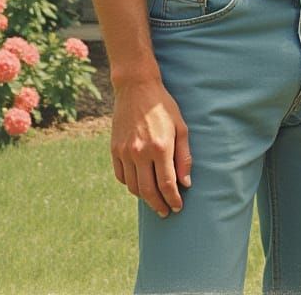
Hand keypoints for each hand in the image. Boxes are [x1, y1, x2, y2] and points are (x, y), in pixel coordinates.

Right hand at [110, 77, 192, 218]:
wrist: (136, 88)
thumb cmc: (163, 106)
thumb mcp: (180, 126)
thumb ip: (184, 156)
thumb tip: (186, 183)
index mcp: (160, 147)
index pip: (167, 184)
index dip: (173, 199)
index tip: (178, 207)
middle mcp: (140, 152)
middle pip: (148, 191)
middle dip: (159, 205)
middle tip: (166, 212)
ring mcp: (125, 152)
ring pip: (133, 187)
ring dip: (144, 198)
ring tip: (154, 201)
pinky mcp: (114, 149)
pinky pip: (121, 176)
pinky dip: (130, 184)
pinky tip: (139, 184)